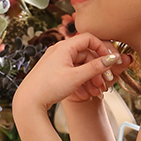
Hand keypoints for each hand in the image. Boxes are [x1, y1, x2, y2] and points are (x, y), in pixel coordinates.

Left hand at [14, 33, 131, 111]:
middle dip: (97, 70)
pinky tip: (85, 95)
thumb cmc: (49, 87)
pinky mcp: (54, 72)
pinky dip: (81, 83)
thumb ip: (96, 67)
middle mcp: (60, 51)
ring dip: (90, 78)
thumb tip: (112, 58)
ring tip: (96, 92)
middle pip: (86, 55)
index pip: (89, 38)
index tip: (110, 61)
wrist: (29, 102)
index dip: (102, 48)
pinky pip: (72, 74)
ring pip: (80, 66)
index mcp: (64, 47)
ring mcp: (56, 62)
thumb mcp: (77, 77)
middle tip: (105, 83)